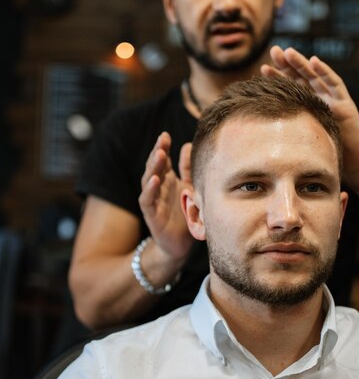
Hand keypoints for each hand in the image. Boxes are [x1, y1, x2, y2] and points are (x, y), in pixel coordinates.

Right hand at [139, 132, 193, 262]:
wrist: (181, 244)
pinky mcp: (151, 215)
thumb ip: (187, 169)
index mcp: (168, 180)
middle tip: (162, 139)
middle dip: (158, 152)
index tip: (165, 135)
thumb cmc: (185, 215)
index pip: (163, 160)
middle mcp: (158, 188)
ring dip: (153, 167)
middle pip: (154, 166)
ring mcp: (153, 200)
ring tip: (159, 155)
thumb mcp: (190, 188)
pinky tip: (154, 180)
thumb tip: (188, 145)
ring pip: (149, 180)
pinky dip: (150, 189)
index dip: (162, 147)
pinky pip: (148, 200)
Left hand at [261, 46, 358, 189]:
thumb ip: (287, 135)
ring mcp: (333, 100)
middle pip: (301, 78)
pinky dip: (325, 72)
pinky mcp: (346, 105)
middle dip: (288, 64)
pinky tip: (314, 62)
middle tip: (274, 51)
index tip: (262, 69)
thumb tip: (259, 137)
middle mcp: (320, 100)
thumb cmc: (327, 156)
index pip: (291, 88)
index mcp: (308, 108)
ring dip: (302, 63)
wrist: (354, 165)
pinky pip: (335, 85)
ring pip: (316, 77)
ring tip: (289, 52)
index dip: (278, 78)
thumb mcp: (302, 143)